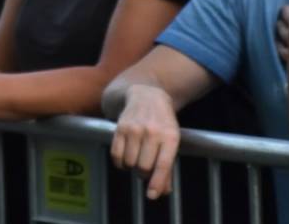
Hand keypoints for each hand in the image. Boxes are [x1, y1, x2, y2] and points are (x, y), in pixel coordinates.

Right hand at [110, 85, 179, 199]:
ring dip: (132, 167)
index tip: (152, 195)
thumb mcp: (172, 141)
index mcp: (169, 136)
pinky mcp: (120, 128)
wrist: (146, 95)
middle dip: (144, 173)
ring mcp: (134, 129)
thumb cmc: (163, 122)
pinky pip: (116, 155)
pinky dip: (120, 163)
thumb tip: (163, 191)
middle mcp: (151, 132)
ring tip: (137, 159)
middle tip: (146, 168)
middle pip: (143, 166)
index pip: (163, 165)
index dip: (157, 182)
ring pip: (129, 162)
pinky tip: (126, 158)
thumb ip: (168, 167)